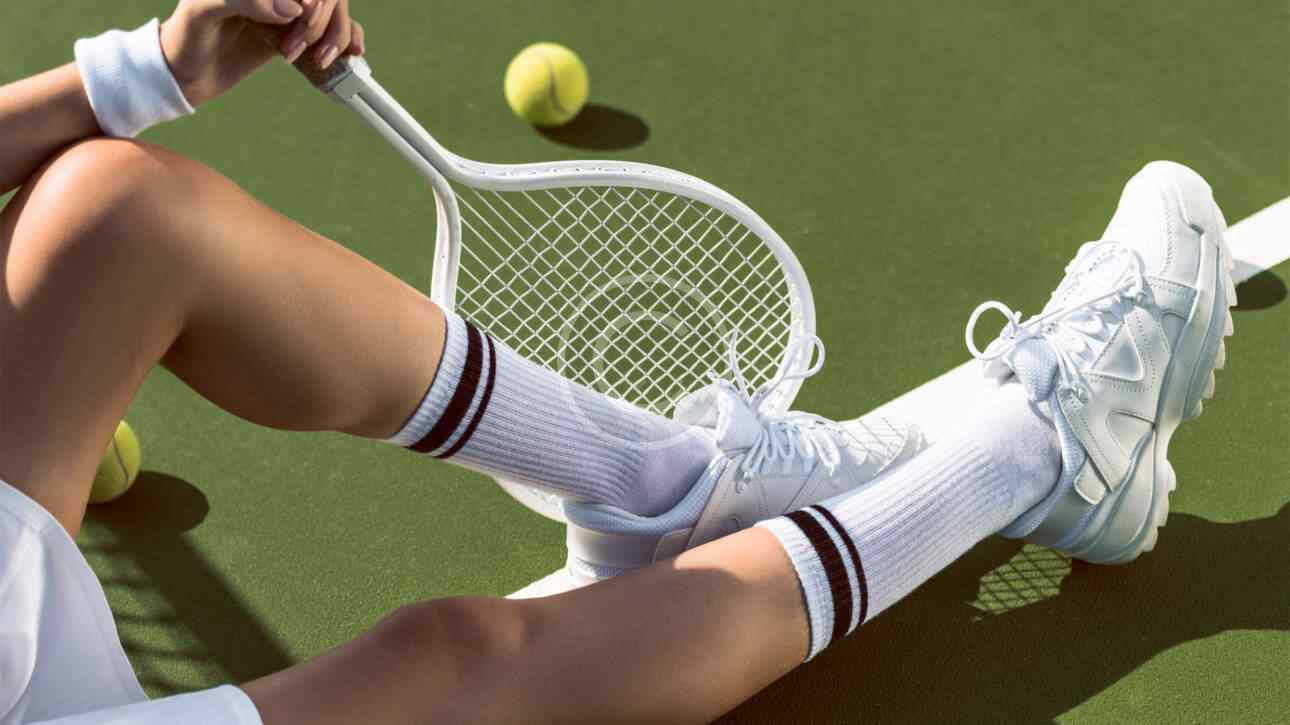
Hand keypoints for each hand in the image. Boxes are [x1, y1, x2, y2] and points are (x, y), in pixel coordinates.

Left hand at [160, 0, 364, 106]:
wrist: (185, 74)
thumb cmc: (186, 37)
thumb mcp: (203, 11)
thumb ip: (244, 1)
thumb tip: (291, 9)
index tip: (302, 16)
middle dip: (320, 21)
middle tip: (296, 47)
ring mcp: (287, 9)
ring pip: (335, 10)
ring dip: (335, 35)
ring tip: (317, 60)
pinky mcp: (295, 31)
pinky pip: (335, 28)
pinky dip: (348, 38)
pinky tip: (351, 53)